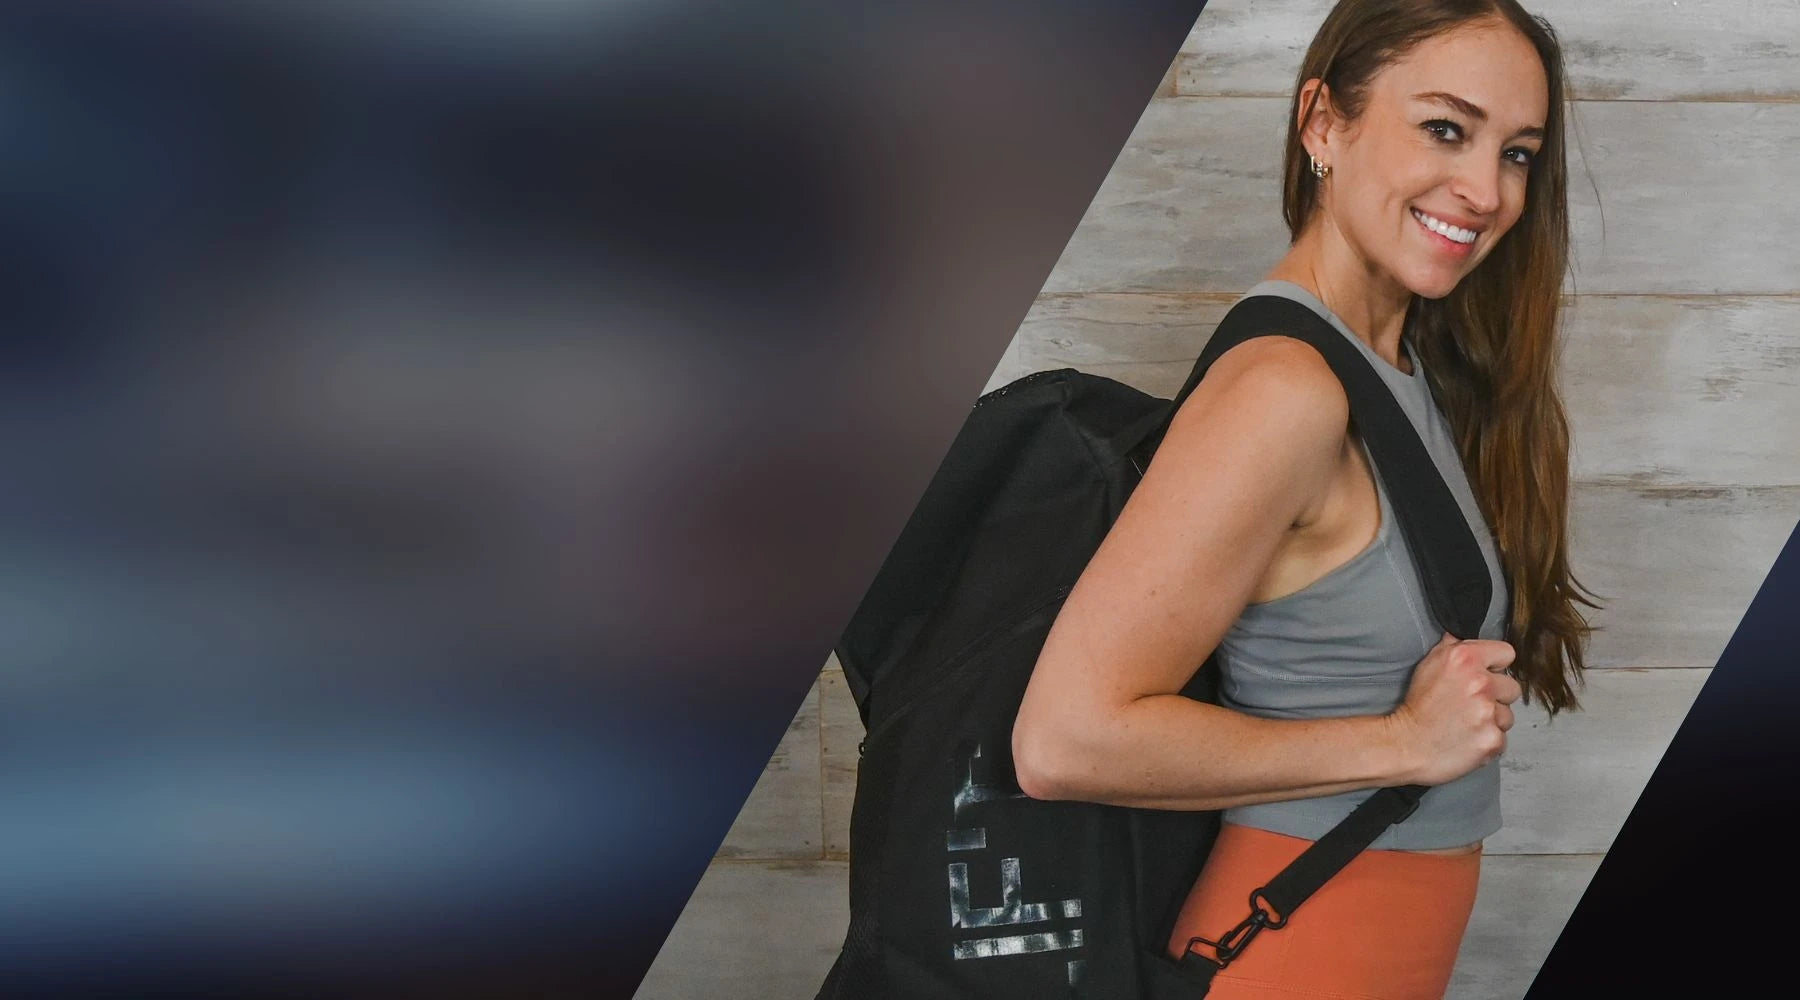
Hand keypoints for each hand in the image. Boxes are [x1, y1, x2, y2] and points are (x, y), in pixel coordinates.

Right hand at [1386, 631, 1521, 785]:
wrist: (1405, 744)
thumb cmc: (1416, 706)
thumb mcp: (1428, 665)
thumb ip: (1452, 647)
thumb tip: (1461, 634)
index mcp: (1466, 658)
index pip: (1507, 653)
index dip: (1495, 665)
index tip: (1484, 675)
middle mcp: (1481, 683)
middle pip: (1512, 687)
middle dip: (1496, 696)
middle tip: (1472, 704)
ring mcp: (1489, 713)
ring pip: (1508, 715)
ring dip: (1493, 720)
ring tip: (1468, 723)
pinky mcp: (1493, 739)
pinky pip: (1502, 738)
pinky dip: (1488, 740)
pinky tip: (1469, 738)